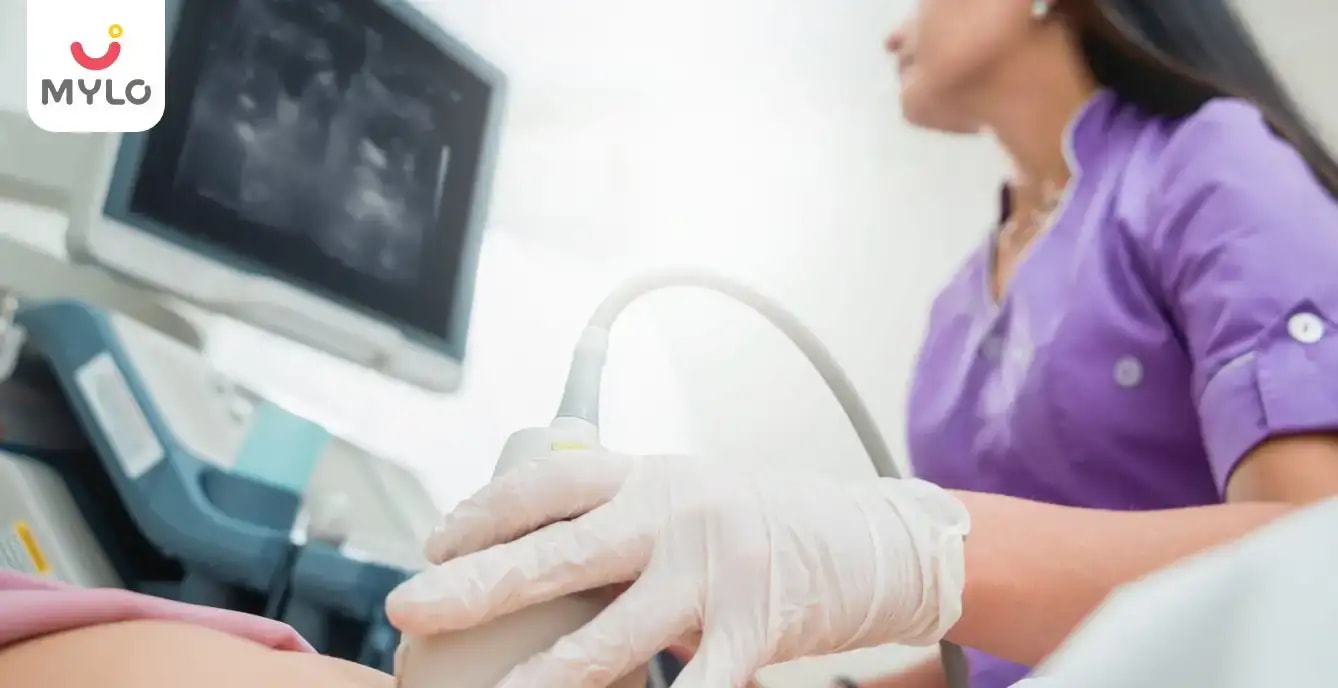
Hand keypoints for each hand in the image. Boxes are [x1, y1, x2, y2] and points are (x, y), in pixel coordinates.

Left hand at [385, 450, 969, 686]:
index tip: (436, 541)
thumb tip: (541, 546)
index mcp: (652, 476)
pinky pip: (698, 685)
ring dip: (545, 676)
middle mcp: (676, 515)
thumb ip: (625, 514)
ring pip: (611, 635)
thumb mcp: (691, 496)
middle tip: (411, 605)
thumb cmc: (770, 521)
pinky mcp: (756, 625)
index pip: (550, 481)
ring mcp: (715, 572)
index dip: (485, 510)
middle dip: (480, 581)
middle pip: (561, 550)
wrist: (876, 539)